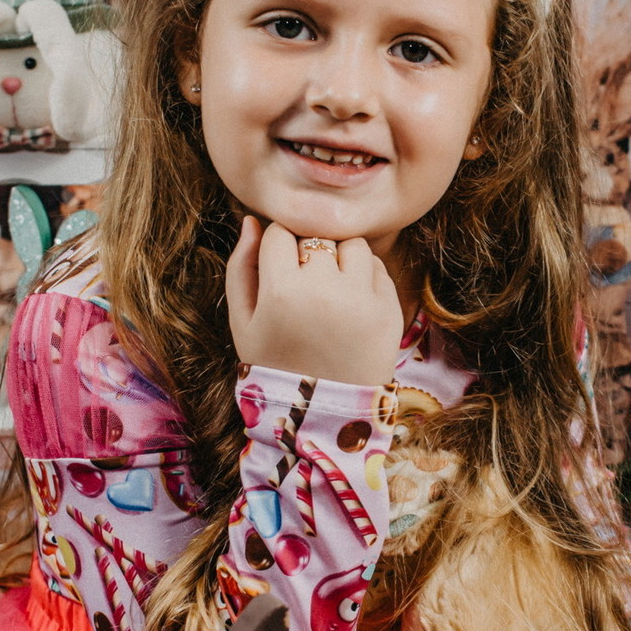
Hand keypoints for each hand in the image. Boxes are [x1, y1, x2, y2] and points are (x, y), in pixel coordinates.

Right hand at [225, 216, 403, 386]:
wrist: (325, 411)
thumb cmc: (275, 363)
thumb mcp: (243, 322)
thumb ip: (240, 267)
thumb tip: (252, 220)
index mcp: (281, 292)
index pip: (279, 233)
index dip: (277, 250)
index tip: (279, 273)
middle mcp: (324, 290)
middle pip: (317, 235)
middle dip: (309, 253)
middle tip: (305, 287)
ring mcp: (362, 299)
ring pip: (351, 244)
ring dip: (340, 259)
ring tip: (330, 293)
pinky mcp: (389, 309)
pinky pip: (377, 267)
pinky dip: (363, 278)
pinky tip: (350, 305)